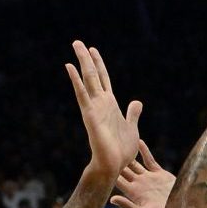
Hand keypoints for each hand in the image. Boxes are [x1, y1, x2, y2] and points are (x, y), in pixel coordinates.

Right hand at [65, 40, 141, 177]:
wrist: (114, 166)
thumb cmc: (121, 151)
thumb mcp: (132, 127)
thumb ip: (133, 114)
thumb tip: (136, 102)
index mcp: (110, 105)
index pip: (104, 79)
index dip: (99, 64)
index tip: (93, 50)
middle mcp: (100, 103)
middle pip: (93, 75)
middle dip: (86, 58)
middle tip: (77, 42)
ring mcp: (94, 108)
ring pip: (87, 79)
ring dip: (81, 62)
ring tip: (76, 45)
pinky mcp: (89, 115)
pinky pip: (81, 94)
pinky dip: (76, 80)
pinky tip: (70, 66)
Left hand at [111, 139, 175, 207]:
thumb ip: (128, 206)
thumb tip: (111, 199)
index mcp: (133, 193)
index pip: (117, 180)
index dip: (109, 171)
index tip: (99, 161)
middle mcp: (139, 184)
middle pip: (124, 170)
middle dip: (115, 161)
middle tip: (106, 147)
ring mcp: (148, 178)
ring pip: (135, 164)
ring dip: (128, 155)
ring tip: (118, 143)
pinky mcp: (159, 174)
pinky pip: (149, 160)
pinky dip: (144, 151)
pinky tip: (138, 141)